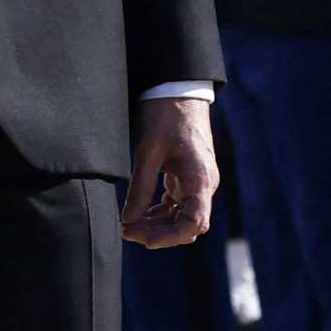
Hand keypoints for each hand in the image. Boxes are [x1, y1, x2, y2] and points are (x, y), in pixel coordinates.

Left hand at [125, 93, 218, 247]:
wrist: (177, 90)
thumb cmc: (166, 115)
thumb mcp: (148, 151)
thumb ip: (140, 188)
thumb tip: (128, 220)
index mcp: (200, 179)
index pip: (194, 223)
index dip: (170, 237)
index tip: (143, 240)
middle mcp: (204, 184)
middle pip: (187, 225)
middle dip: (158, 233)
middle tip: (126, 231)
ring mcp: (197, 181)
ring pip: (181, 217)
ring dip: (157, 225)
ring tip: (128, 225)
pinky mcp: (187, 177)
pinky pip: (177, 204)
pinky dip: (159, 213)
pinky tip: (138, 214)